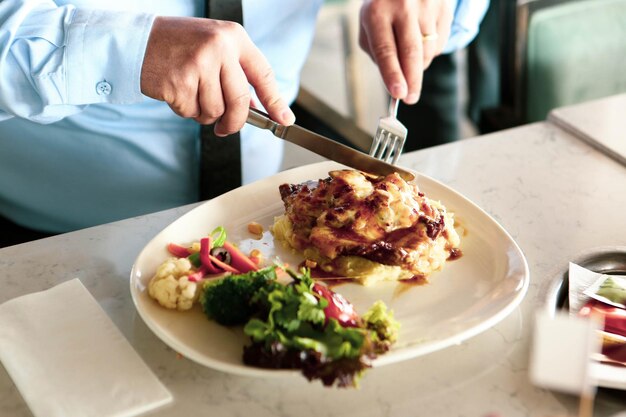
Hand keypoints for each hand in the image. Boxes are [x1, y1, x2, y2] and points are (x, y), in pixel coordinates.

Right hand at [140, 16, 294, 135]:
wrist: (136, 40)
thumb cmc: (178, 46)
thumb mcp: (214, 47)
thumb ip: (236, 73)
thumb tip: (259, 109)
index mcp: (233, 37)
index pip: (262, 74)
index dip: (275, 101)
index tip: (284, 120)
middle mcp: (219, 48)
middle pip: (240, 101)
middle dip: (235, 122)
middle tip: (226, 128)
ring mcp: (199, 64)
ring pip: (215, 110)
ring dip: (204, 113)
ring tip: (191, 93)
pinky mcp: (179, 82)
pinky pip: (191, 112)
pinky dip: (184, 109)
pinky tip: (176, 91)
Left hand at [359, 0, 452, 103]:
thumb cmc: (382, 7)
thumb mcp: (368, 25)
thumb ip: (378, 53)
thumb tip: (396, 81)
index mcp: (377, 12)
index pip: (386, 50)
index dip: (393, 74)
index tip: (398, 95)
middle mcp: (403, 6)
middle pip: (412, 53)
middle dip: (412, 81)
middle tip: (410, 99)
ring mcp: (426, 5)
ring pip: (428, 51)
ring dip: (419, 66)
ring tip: (410, 58)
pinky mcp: (443, 7)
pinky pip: (440, 44)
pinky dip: (430, 52)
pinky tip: (421, 41)